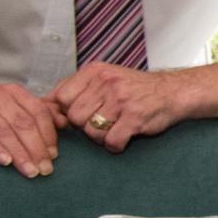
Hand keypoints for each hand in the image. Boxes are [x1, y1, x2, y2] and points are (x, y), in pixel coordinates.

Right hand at [0, 81, 62, 176]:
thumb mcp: (13, 110)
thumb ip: (39, 115)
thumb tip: (65, 123)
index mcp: (13, 91)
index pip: (38, 113)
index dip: (48, 135)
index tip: (54, 156)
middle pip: (22, 123)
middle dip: (36, 148)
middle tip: (44, 169)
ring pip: (3, 131)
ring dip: (19, 154)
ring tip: (29, 171)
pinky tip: (4, 162)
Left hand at [50, 62, 187, 152]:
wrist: (173, 91)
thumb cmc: (135, 88)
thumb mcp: (102, 78)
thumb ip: (74, 88)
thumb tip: (43, 104)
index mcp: (94, 71)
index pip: (62, 97)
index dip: (66, 112)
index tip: (78, 117)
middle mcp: (106, 82)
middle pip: (75, 117)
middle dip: (85, 126)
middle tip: (100, 123)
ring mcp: (121, 99)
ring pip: (91, 131)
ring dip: (101, 137)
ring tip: (114, 129)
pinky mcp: (135, 117)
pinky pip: (112, 141)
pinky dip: (115, 145)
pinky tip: (123, 139)